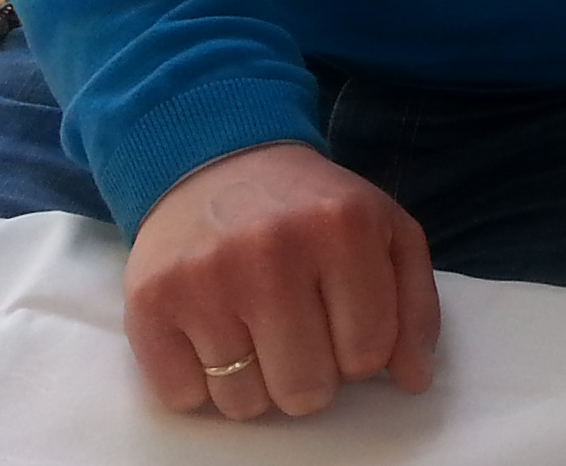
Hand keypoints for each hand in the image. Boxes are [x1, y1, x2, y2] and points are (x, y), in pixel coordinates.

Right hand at [123, 142, 439, 420]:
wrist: (215, 161)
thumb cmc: (310, 207)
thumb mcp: (385, 230)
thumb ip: (414, 305)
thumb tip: (413, 382)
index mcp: (344, 227)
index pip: (369, 353)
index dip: (359, 352)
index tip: (341, 322)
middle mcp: (272, 251)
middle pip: (306, 391)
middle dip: (309, 375)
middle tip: (297, 330)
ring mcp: (206, 278)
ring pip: (244, 404)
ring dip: (254, 383)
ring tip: (253, 329)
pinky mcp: (151, 301)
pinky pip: (185, 398)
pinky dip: (199, 382)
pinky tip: (210, 333)